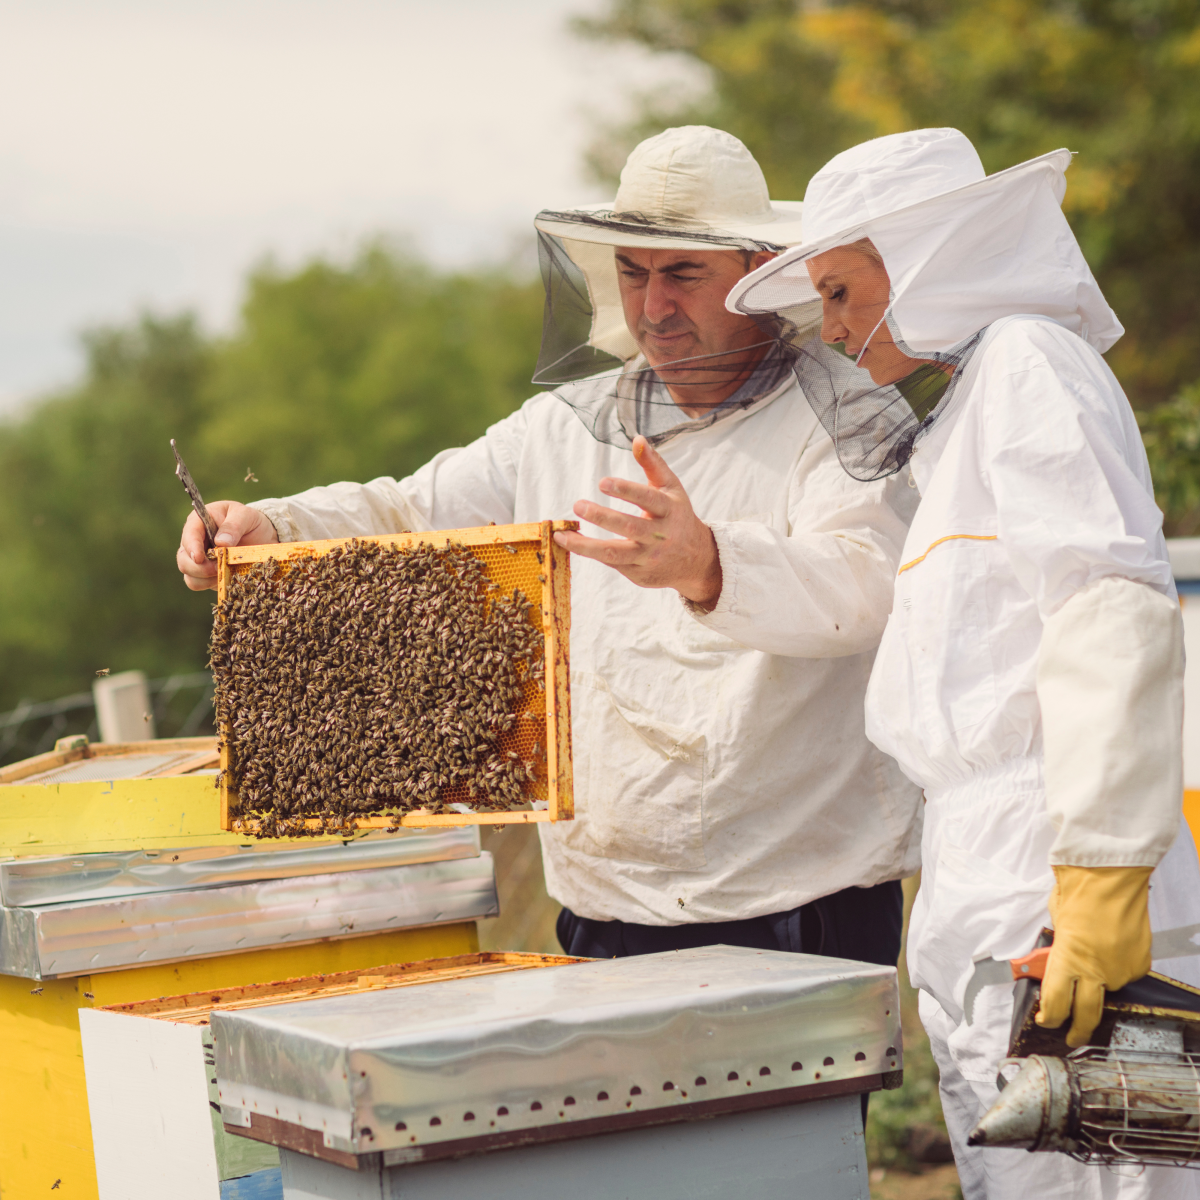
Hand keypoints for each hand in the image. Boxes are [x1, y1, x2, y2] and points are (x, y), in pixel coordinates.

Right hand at [176, 501, 278, 591]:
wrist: (261, 536)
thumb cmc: (249, 521)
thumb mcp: (245, 515)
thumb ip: (233, 525)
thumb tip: (221, 542)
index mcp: (199, 523)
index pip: (189, 535)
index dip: (191, 547)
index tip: (199, 558)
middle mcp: (194, 543)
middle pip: (184, 560)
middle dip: (199, 568)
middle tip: (219, 567)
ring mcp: (199, 561)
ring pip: (190, 577)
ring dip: (206, 579)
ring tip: (226, 572)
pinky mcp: (207, 576)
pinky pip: (202, 585)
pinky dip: (213, 585)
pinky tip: (227, 579)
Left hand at [554, 436, 721, 607]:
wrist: (697, 559)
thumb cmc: (677, 516)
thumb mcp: (672, 489)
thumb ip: (653, 464)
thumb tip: (637, 439)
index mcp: (670, 510)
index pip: (648, 499)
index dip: (626, 490)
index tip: (602, 482)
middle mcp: (661, 535)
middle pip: (630, 526)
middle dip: (602, 516)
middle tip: (578, 505)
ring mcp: (650, 557)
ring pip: (616, 553)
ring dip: (586, 546)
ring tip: (562, 535)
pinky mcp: (640, 574)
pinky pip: (612, 564)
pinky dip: (591, 554)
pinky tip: (572, 543)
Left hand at [1035, 865, 1153, 1046]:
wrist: (1111, 875)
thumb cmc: (1079, 891)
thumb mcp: (1056, 923)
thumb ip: (1058, 949)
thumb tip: (1056, 962)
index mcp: (1067, 961)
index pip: (1055, 1003)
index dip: (1050, 1017)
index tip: (1046, 1020)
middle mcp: (1096, 971)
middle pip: (1086, 1015)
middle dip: (1077, 1030)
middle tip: (1072, 1037)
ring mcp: (1121, 970)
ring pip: (1108, 989)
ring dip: (1098, 984)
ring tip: (1093, 961)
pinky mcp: (1140, 964)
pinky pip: (1125, 974)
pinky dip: (1117, 967)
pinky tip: (1112, 949)